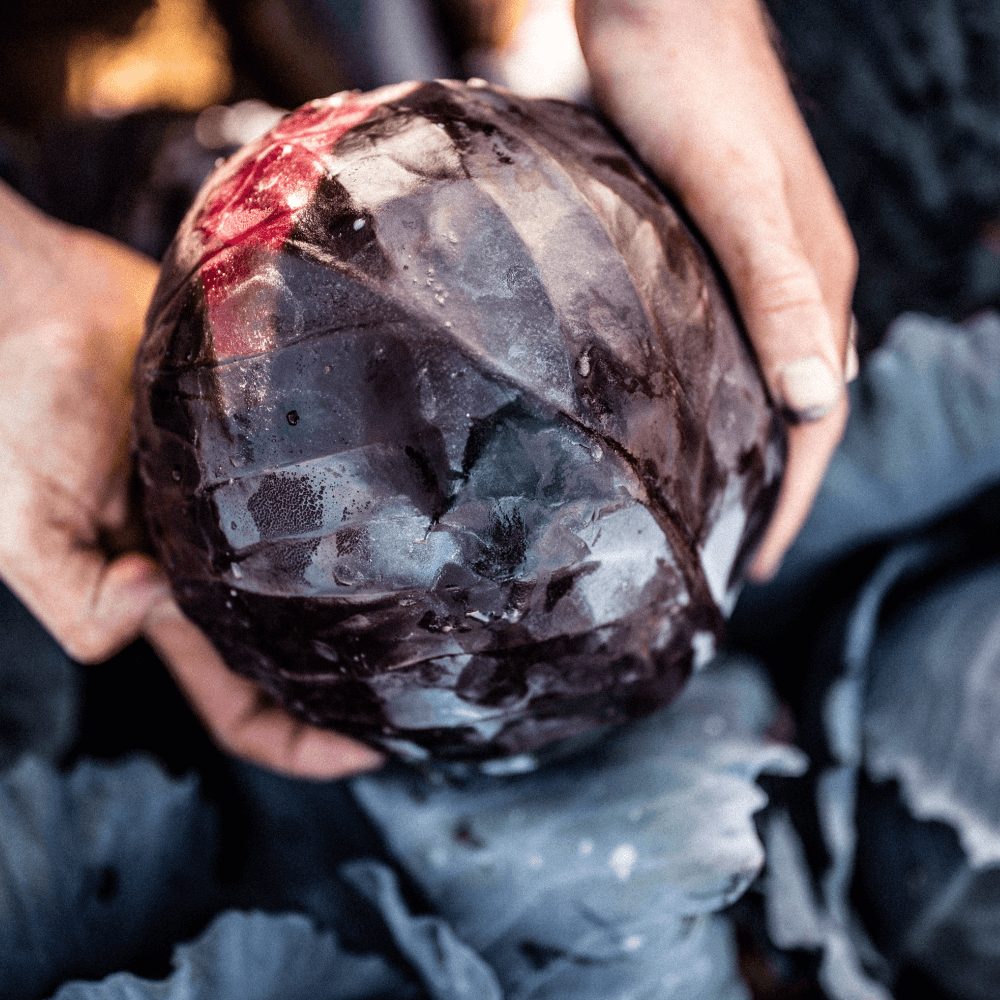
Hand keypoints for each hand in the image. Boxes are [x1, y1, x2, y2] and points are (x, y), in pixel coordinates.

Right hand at [0, 180, 380, 778]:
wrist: (42, 304)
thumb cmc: (14, 407)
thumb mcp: (20, 528)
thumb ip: (75, 596)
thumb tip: (151, 603)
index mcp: (163, 604)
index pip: (240, 706)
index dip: (299, 746)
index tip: (372, 753)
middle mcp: (218, 565)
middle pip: (303, 652)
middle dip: (358, 686)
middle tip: (436, 688)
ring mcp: (247, 507)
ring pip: (326, 577)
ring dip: (376, 601)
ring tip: (447, 607)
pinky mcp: (269, 446)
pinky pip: (328, 490)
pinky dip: (364, 511)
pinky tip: (413, 511)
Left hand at [576, 0, 858, 578]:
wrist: (656, 8)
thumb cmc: (688, 90)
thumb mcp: (733, 194)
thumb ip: (776, 291)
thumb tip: (816, 406)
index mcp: (814, 285)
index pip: (819, 422)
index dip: (792, 499)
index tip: (755, 564)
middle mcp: (792, 284)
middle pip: (793, 410)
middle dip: (768, 485)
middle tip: (723, 550)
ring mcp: (750, 266)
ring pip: (757, 379)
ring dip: (739, 443)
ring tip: (701, 502)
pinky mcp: (704, 248)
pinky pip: (719, 342)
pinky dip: (704, 391)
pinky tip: (669, 411)